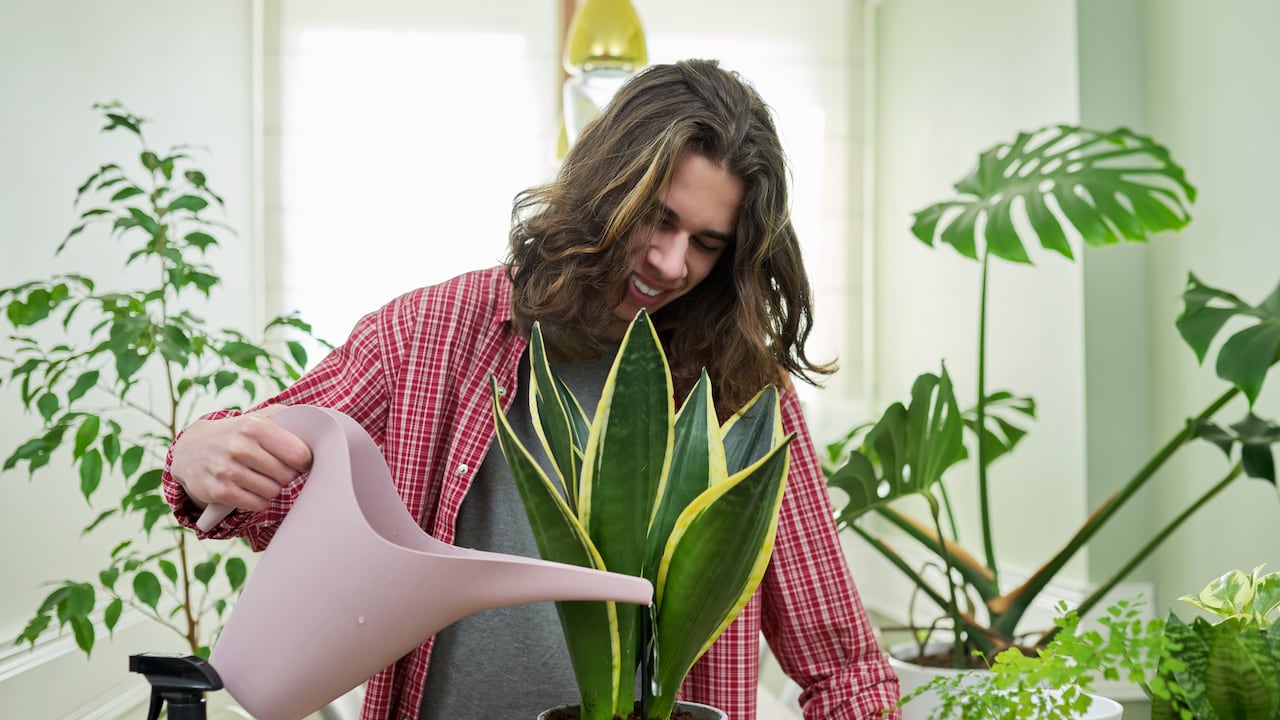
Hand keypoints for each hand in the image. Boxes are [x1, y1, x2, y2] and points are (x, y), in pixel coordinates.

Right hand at [171, 405, 312, 511]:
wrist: (191, 449)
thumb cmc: (236, 434)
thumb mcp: (257, 418)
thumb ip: (286, 419)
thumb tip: (316, 426)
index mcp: (254, 427)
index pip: (298, 454)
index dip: (304, 461)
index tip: (300, 461)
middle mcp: (239, 447)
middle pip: (286, 475)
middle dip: (286, 475)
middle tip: (278, 471)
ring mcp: (227, 470)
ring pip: (272, 492)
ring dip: (272, 489)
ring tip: (262, 479)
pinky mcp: (219, 491)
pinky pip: (257, 505)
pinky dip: (259, 501)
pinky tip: (252, 490)